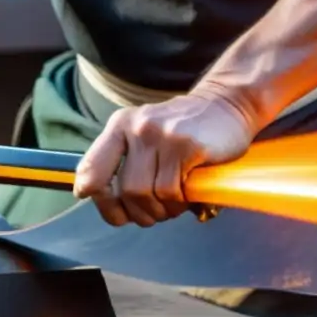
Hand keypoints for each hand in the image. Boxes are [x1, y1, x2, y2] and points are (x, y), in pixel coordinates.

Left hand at [72, 92, 256, 226]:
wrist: (227, 105)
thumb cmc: (183, 131)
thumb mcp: (144, 135)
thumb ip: (123, 162)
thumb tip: (101, 202)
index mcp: (119, 126)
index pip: (90, 170)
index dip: (99, 199)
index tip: (115, 212)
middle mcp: (136, 127)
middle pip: (124, 191)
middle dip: (140, 212)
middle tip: (157, 212)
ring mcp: (161, 135)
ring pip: (146, 194)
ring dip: (162, 209)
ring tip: (175, 203)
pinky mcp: (186, 146)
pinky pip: (172, 191)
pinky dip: (179, 202)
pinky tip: (189, 193)